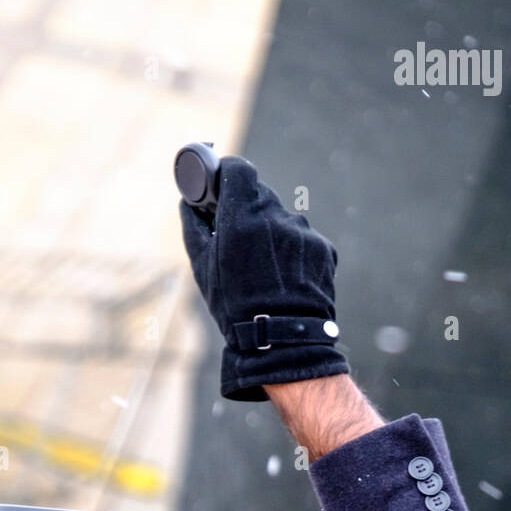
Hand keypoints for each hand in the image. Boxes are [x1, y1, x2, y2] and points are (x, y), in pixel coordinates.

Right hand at [179, 155, 348, 400]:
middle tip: (239, 241)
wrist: (283, 340)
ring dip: (272, 235)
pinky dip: (294, 254)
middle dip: (248, 212)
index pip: (238, 170)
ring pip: (283, 220)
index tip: (222, 184)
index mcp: (241, 217)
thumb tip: (187, 203)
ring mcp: (303, 231)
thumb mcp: (204, 269)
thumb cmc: (236, 307)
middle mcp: (275, 216)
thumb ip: (194, 228)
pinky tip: (285, 280)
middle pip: (260, 197)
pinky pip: (303, 240)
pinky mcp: (323, 248)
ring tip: (265, 272)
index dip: (228, 174)